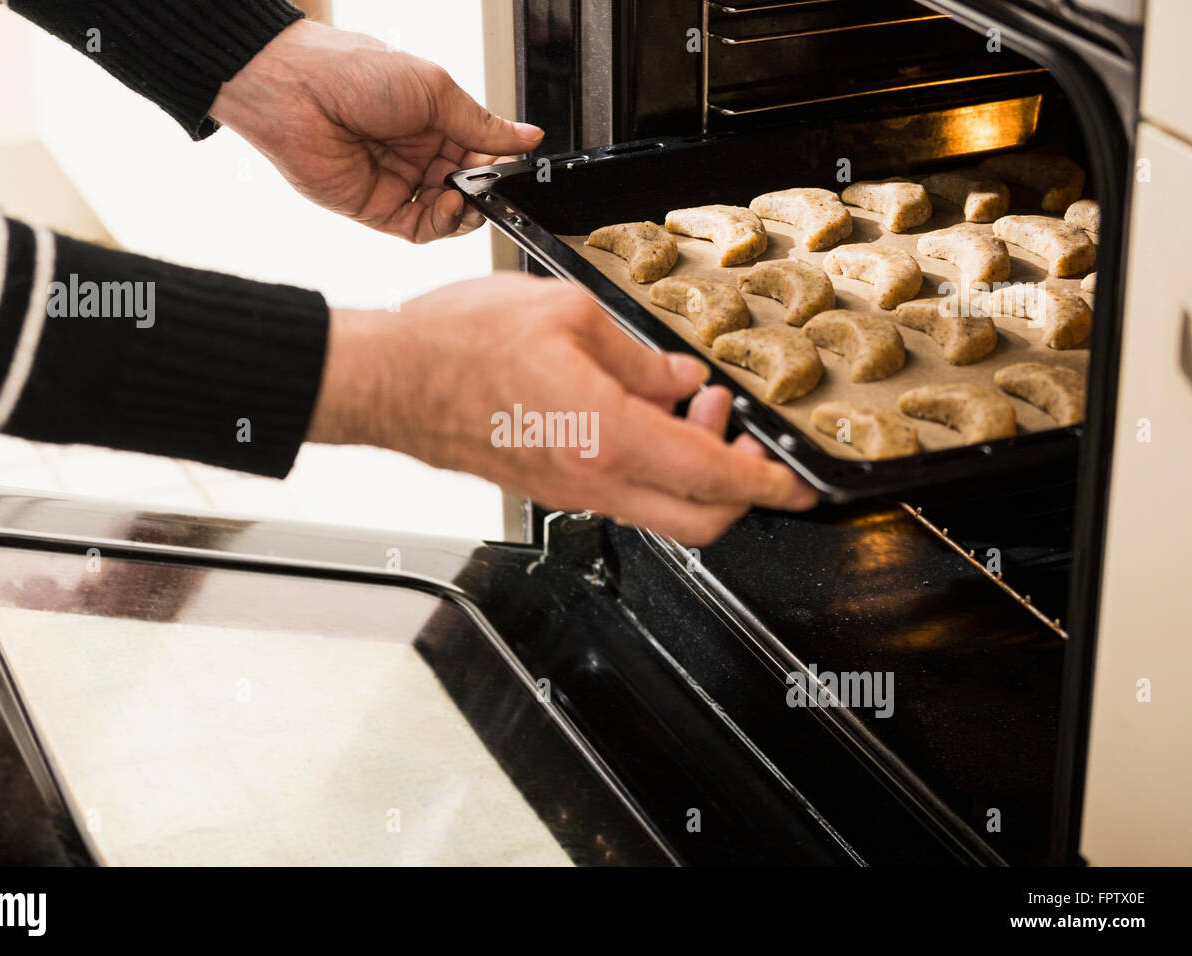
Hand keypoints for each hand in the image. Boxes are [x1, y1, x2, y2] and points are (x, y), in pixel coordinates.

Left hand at [210, 19, 542, 242]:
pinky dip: (442, 224)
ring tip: (467, 195)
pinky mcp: (377, 209)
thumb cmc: (354, 72)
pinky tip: (448, 206)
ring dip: (467, 211)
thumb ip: (482, 123)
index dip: (498, 161)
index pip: (480, 150)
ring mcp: (398, 182)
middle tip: (492, 183)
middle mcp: (417, 151)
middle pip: (468, 185)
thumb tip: (526, 135)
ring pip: (449, 213)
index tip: (515, 163)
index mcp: (433, 118)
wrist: (297, 91)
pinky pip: (421, 229)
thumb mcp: (435, 90)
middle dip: (485, 188)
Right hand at [308, 274, 818, 544]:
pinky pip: (622, 493)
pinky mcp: (550, 486)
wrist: (393, 382)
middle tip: (745, 437)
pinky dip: (652, 466)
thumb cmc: (460, 345)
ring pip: (661, 509)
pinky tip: (639, 413)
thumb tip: (678, 376)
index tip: (798, 481)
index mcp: (608, 436)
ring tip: (685, 403)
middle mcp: (594, 480)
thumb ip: (638, 353)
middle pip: (698, 520)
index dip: (769, 482)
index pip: (715, 476)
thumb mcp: (568, 315)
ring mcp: (570, 491)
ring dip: (693, 470)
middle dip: (740, 489)